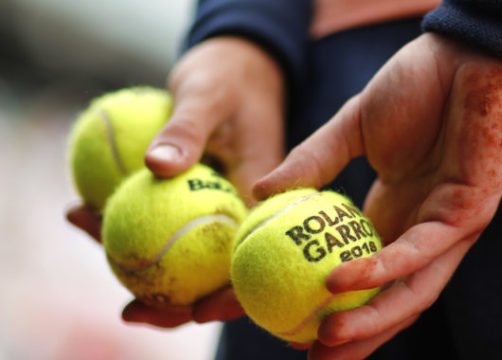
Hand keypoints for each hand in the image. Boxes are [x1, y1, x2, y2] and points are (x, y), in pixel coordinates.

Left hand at [67, 36, 285, 327]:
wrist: (236, 65)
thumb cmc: (230, 78)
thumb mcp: (209, 95)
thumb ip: (187, 130)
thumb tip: (156, 167)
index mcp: (263, 200)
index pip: (251, 261)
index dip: (228, 297)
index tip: (194, 311)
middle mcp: (241, 213)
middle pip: (211, 271)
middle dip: (168, 294)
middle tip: (122, 304)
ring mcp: (216, 207)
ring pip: (180, 249)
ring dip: (132, 251)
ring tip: (79, 218)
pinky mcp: (194, 197)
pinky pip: (160, 217)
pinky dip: (124, 217)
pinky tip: (85, 204)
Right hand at [254, 33, 501, 358]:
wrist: (470, 53)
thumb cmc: (419, 84)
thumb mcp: (351, 127)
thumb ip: (312, 162)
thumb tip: (258, 192)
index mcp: (391, 216)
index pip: (350, 272)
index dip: (316, 300)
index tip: (271, 315)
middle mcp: (418, 232)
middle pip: (383, 300)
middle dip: (349, 337)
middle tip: (304, 356)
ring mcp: (445, 227)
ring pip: (408, 292)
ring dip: (368, 324)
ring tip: (322, 343)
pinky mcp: (469, 212)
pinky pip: (421, 251)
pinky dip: (381, 271)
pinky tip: (340, 282)